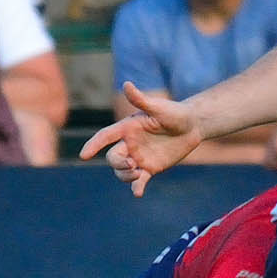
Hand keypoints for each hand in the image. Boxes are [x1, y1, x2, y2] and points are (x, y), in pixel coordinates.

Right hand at [80, 81, 204, 194]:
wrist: (192, 126)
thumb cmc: (175, 113)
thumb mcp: (159, 107)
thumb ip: (141, 100)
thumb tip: (126, 84)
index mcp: (127, 128)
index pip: (105, 137)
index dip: (94, 145)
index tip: (83, 156)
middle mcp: (130, 144)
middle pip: (112, 158)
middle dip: (117, 163)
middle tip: (132, 164)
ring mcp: (139, 157)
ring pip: (122, 171)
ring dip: (125, 176)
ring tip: (138, 174)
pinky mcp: (151, 168)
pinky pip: (139, 181)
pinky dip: (137, 187)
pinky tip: (138, 193)